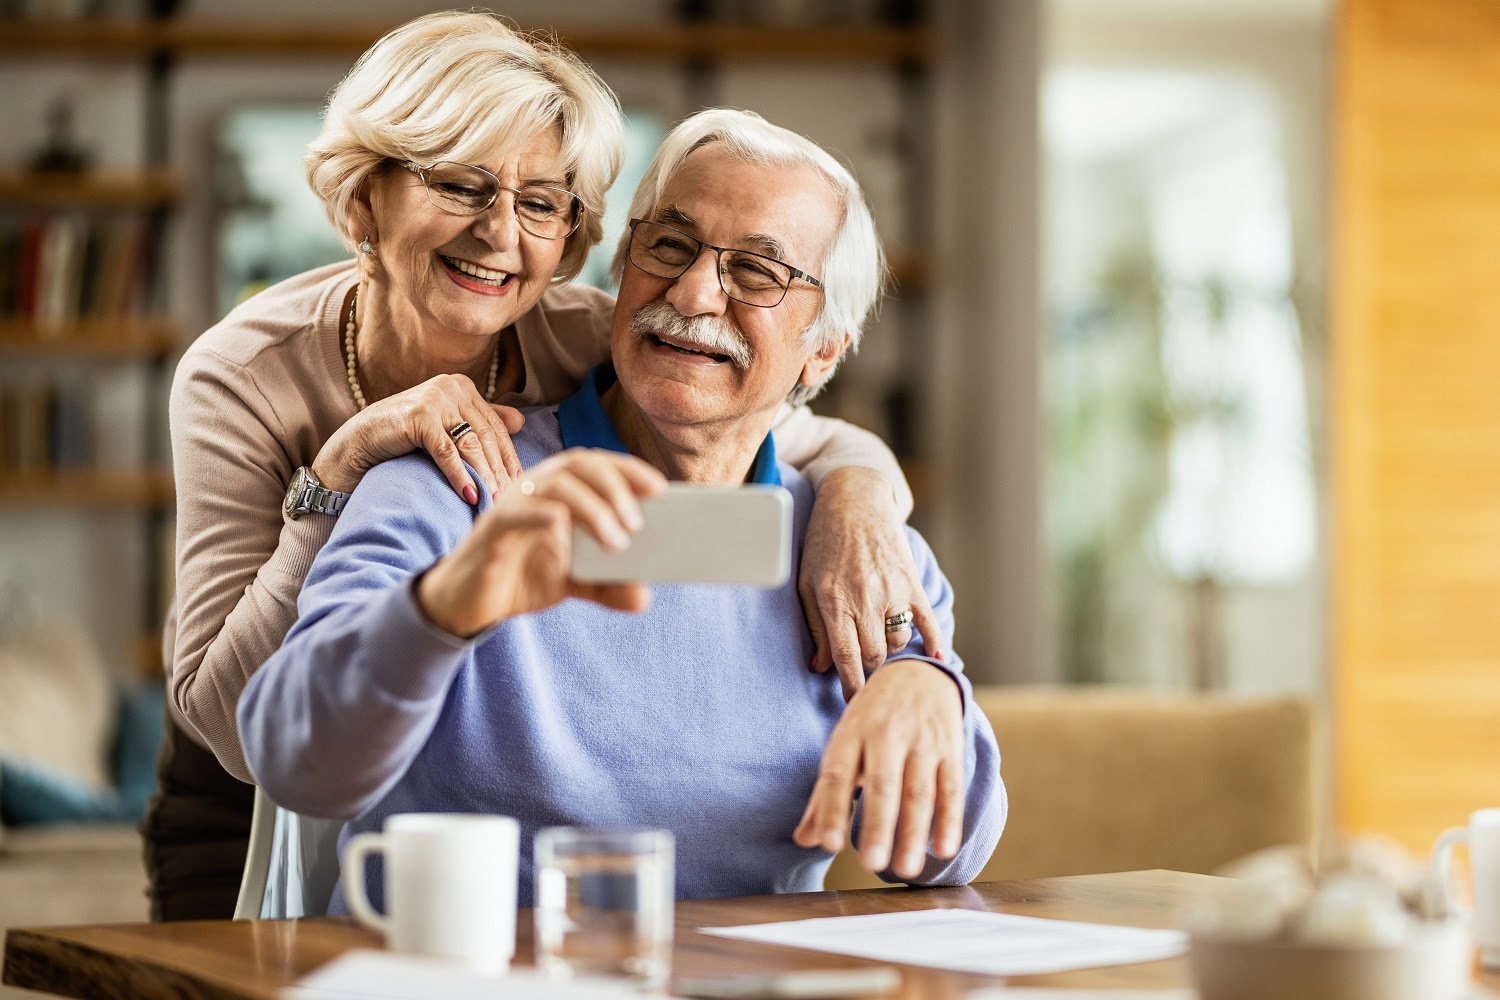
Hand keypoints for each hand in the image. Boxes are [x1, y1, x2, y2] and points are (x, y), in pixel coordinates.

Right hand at [312, 373, 526, 504]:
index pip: (495, 426)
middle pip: (485, 436)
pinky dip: (460, 476)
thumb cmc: (404, 435)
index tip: (521, 484)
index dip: (509, 457)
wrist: (359, 441)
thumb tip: (522, 421)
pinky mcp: (419, 416)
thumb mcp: (446, 424)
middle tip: (512, 499)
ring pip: (470, 444)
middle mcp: (451, 387)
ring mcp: (435, 399)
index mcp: (462, 387)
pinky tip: (471, 495)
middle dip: (500, 471)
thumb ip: (480, 420)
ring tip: (494, 502)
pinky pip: (447, 452)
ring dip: (485, 477)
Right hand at [416, 449, 666, 636]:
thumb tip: (643, 597)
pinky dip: (541, 514)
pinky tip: (562, 526)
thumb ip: (606, 586)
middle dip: (614, 486)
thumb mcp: (571, 584)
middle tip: (638, 522)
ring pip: (554, 484)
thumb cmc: (520, 577)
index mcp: (558, 491)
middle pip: (577, 463)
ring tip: (615, 540)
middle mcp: (535, 488)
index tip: (660, 488)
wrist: (468, 603)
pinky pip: (516, 512)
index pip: (596, 465)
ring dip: (591, 506)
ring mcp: (513, 504)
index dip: (628, 469)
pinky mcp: (493, 529)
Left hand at [793, 660, 964, 879]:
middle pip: (882, 784)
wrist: (917, 674)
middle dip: (878, 824)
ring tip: (905, 871)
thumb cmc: (871, 720)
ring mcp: (921, 739)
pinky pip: (951, 786)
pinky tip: (943, 849)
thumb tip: (804, 840)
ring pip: (918, 790)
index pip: (838, 774)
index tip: (827, 845)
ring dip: (913, 832)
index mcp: (851, 733)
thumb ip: (825, 795)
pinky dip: (950, 819)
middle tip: (872, 864)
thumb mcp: (843, 745)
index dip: (832, 809)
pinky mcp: (950, 747)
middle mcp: (886, 733)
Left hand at [799, 467, 942, 698]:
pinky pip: (927, 621)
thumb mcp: (807, 582)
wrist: (855, 499)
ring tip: (878, 642)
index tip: (853, 704)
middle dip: (868, 668)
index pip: (845, 657)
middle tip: (862, 667)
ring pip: (898, 642)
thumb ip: (815, 625)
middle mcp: (865, 598)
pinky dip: (933, 643)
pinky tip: (936, 658)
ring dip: (889, 650)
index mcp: (834, 600)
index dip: (851, 686)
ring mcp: (892, 590)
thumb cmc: (823, 542)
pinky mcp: (912, 582)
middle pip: (873, 655)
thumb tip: (821, 667)